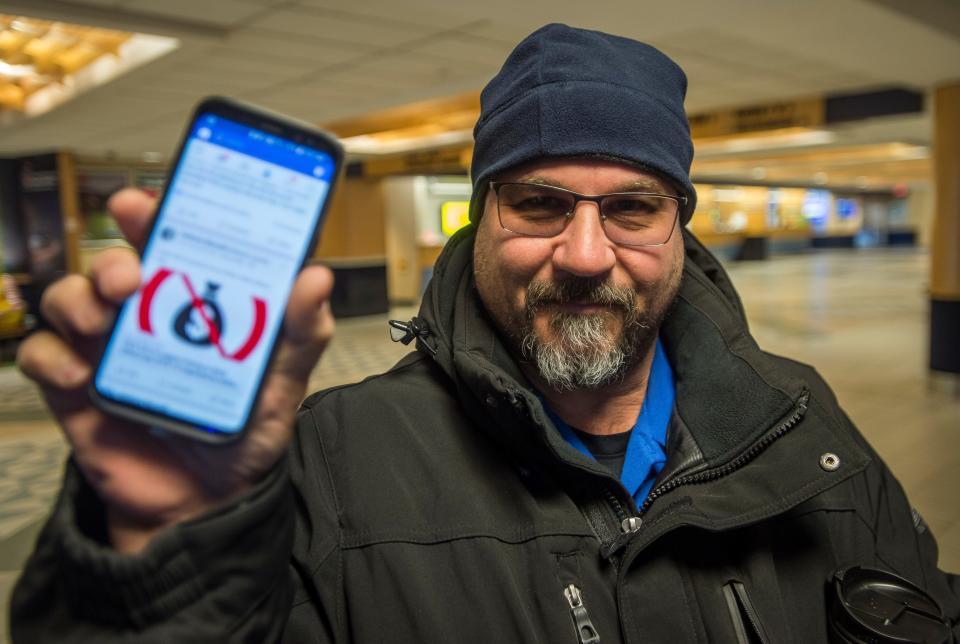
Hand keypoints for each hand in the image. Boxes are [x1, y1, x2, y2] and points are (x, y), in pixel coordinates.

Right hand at [16, 188, 334, 552]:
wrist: (208, 507)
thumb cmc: (244, 435)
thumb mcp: (283, 385)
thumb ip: (300, 333)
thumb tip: (316, 277)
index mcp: (194, 306)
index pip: (170, 243)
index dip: (155, 215)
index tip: (149, 203)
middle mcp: (146, 319)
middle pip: (114, 263)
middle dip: (114, 255)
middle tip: (132, 273)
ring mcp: (108, 352)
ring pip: (70, 299)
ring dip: (79, 299)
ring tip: (105, 321)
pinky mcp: (77, 390)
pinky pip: (44, 357)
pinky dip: (53, 357)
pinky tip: (82, 374)